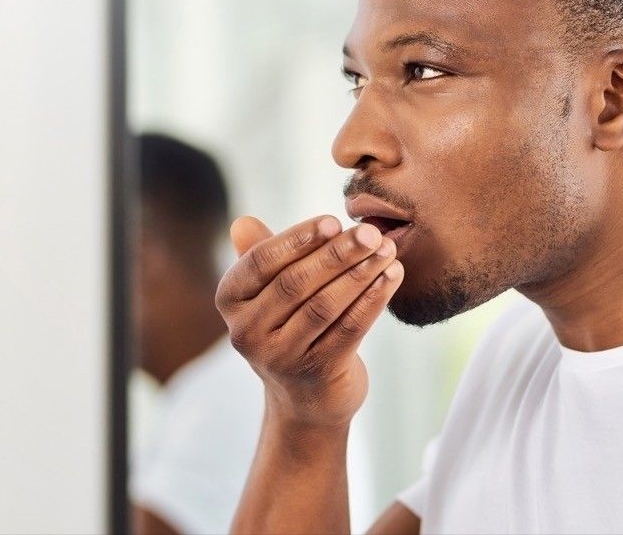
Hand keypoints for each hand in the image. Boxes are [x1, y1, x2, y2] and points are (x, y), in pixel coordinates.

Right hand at [215, 215, 403, 429]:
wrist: (305, 399)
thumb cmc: (287, 326)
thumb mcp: (267, 293)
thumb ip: (260, 255)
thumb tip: (242, 222)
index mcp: (230, 301)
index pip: (261, 261)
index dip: (299, 239)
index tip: (334, 222)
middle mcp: (247, 332)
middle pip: (295, 283)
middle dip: (338, 253)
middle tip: (371, 233)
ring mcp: (280, 357)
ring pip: (324, 305)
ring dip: (361, 273)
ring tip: (387, 250)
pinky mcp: (317, 373)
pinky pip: (349, 328)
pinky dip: (373, 299)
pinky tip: (391, 276)